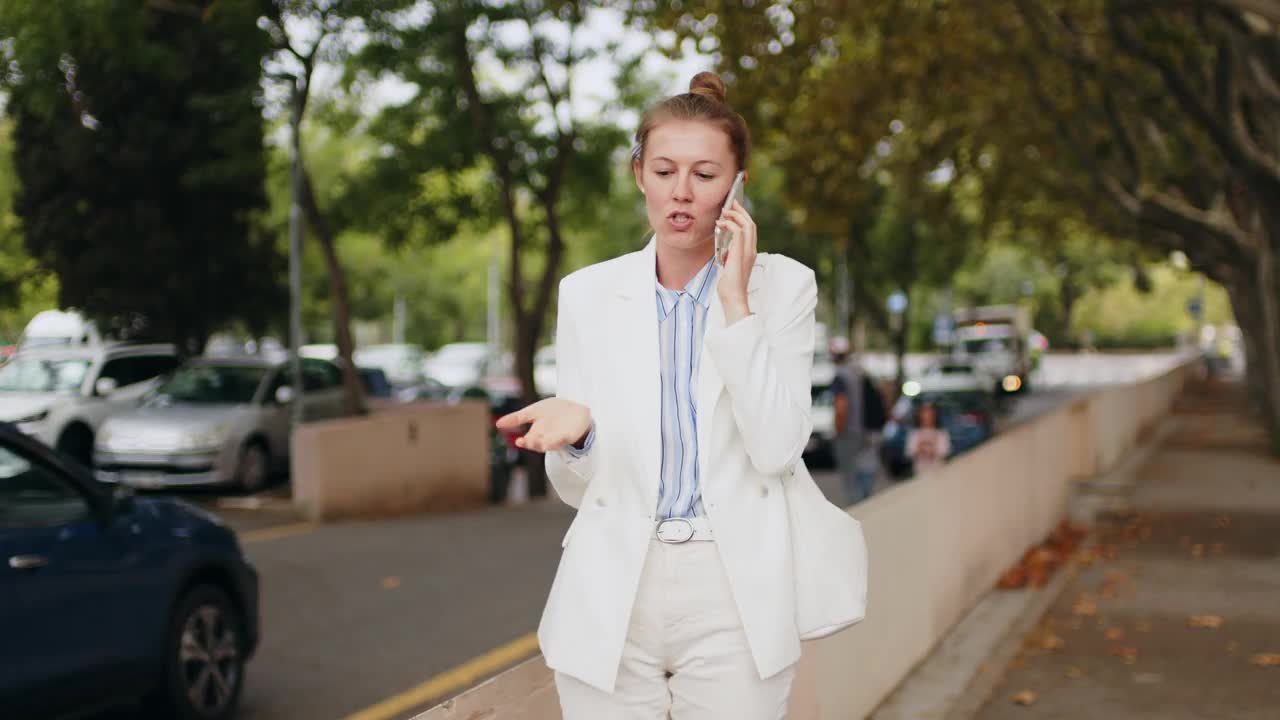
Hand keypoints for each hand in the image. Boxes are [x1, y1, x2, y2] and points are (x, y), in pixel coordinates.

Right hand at [495, 397, 591, 452]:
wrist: (574, 410)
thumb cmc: (552, 412)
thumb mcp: (533, 412)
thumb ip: (517, 418)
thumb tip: (498, 424)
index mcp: (537, 433)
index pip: (528, 441)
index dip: (524, 443)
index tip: (519, 441)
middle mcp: (546, 438)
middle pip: (538, 444)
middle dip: (534, 443)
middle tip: (530, 441)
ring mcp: (558, 438)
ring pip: (550, 444)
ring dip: (546, 444)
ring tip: (543, 443)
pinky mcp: (570, 435)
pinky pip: (564, 439)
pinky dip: (561, 439)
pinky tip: (559, 436)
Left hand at [715, 199, 756, 321]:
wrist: (733, 296)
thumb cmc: (729, 285)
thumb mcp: (729, 266)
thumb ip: (730, 256)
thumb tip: (726, 250)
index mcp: (750, 252)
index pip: (750, 230)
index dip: (743, 217)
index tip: (734, 210)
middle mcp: (752, 250)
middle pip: (751, 223)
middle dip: (740, 211)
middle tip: (731, 203)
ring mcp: (748, 251)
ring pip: (747, 224)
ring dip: (735, 215)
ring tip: (724, 212)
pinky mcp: (740, 253)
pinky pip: (738, 232)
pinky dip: (730, 224)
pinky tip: (720, 224)